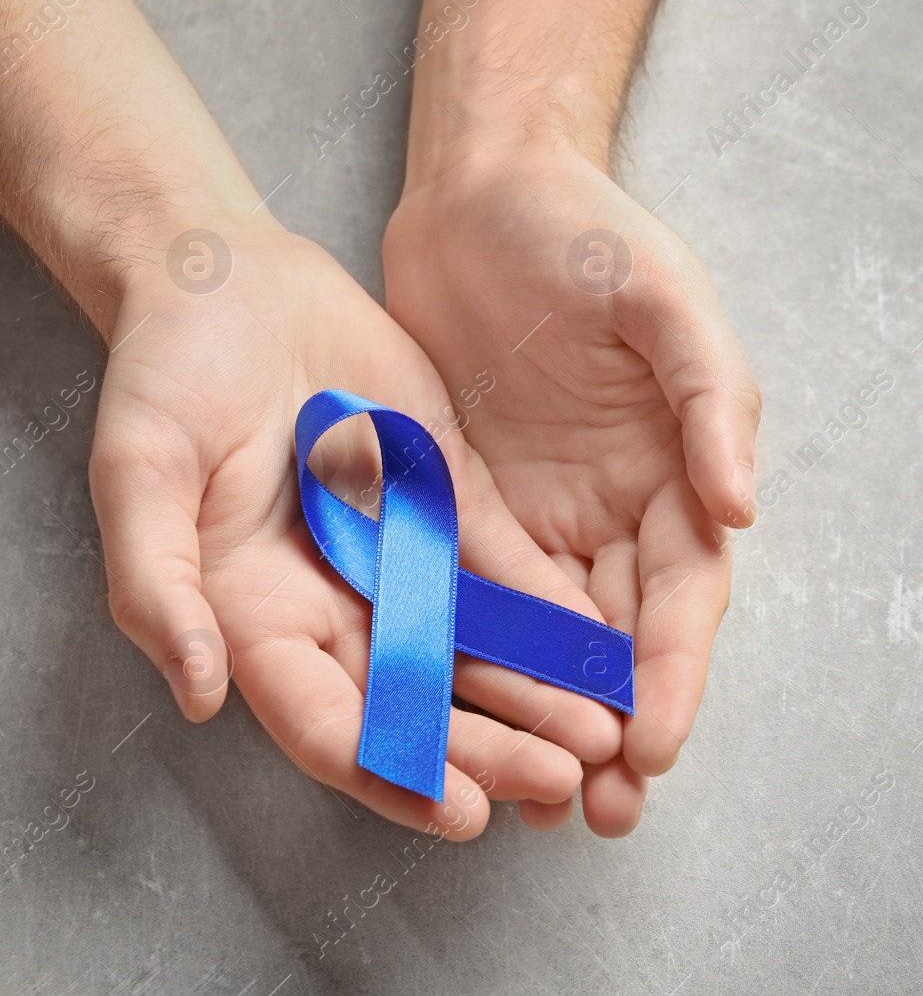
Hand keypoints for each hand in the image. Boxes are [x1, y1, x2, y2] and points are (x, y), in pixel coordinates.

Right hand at [91, 221, 622, 837]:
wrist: (232, 285)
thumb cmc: (166, 378)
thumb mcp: (139, 472)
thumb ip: (158, 583)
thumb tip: (199, 692)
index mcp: (259, 620)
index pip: (331, 726)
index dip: (393, 776)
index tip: (463, 815)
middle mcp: (339, 610)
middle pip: (422, 705)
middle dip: (493, 749)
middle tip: (563, 777)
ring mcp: (400, 562)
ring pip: (478, 651)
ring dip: (539, 696)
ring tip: (604, 731)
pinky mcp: (449, 509)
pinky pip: (509, 571)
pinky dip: (554, 612)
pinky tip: (606, 642)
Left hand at [384, 142, 761, 835]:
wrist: (483, 191)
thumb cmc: (589, 232)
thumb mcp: (665, 301)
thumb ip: (709, 400)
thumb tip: (743, 510)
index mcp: (676, 474)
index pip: (683, 598)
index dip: (676, 674)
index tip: (657, 746)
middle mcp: (616, 511)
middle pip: (623, 642)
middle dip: (619, 729)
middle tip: (602, 811)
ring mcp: (543, 516)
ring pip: (552, 643)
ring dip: (551, 722)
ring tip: (540, 802)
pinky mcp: (470, 507)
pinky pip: (475, 600)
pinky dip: (478, 667)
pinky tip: (464, 722)